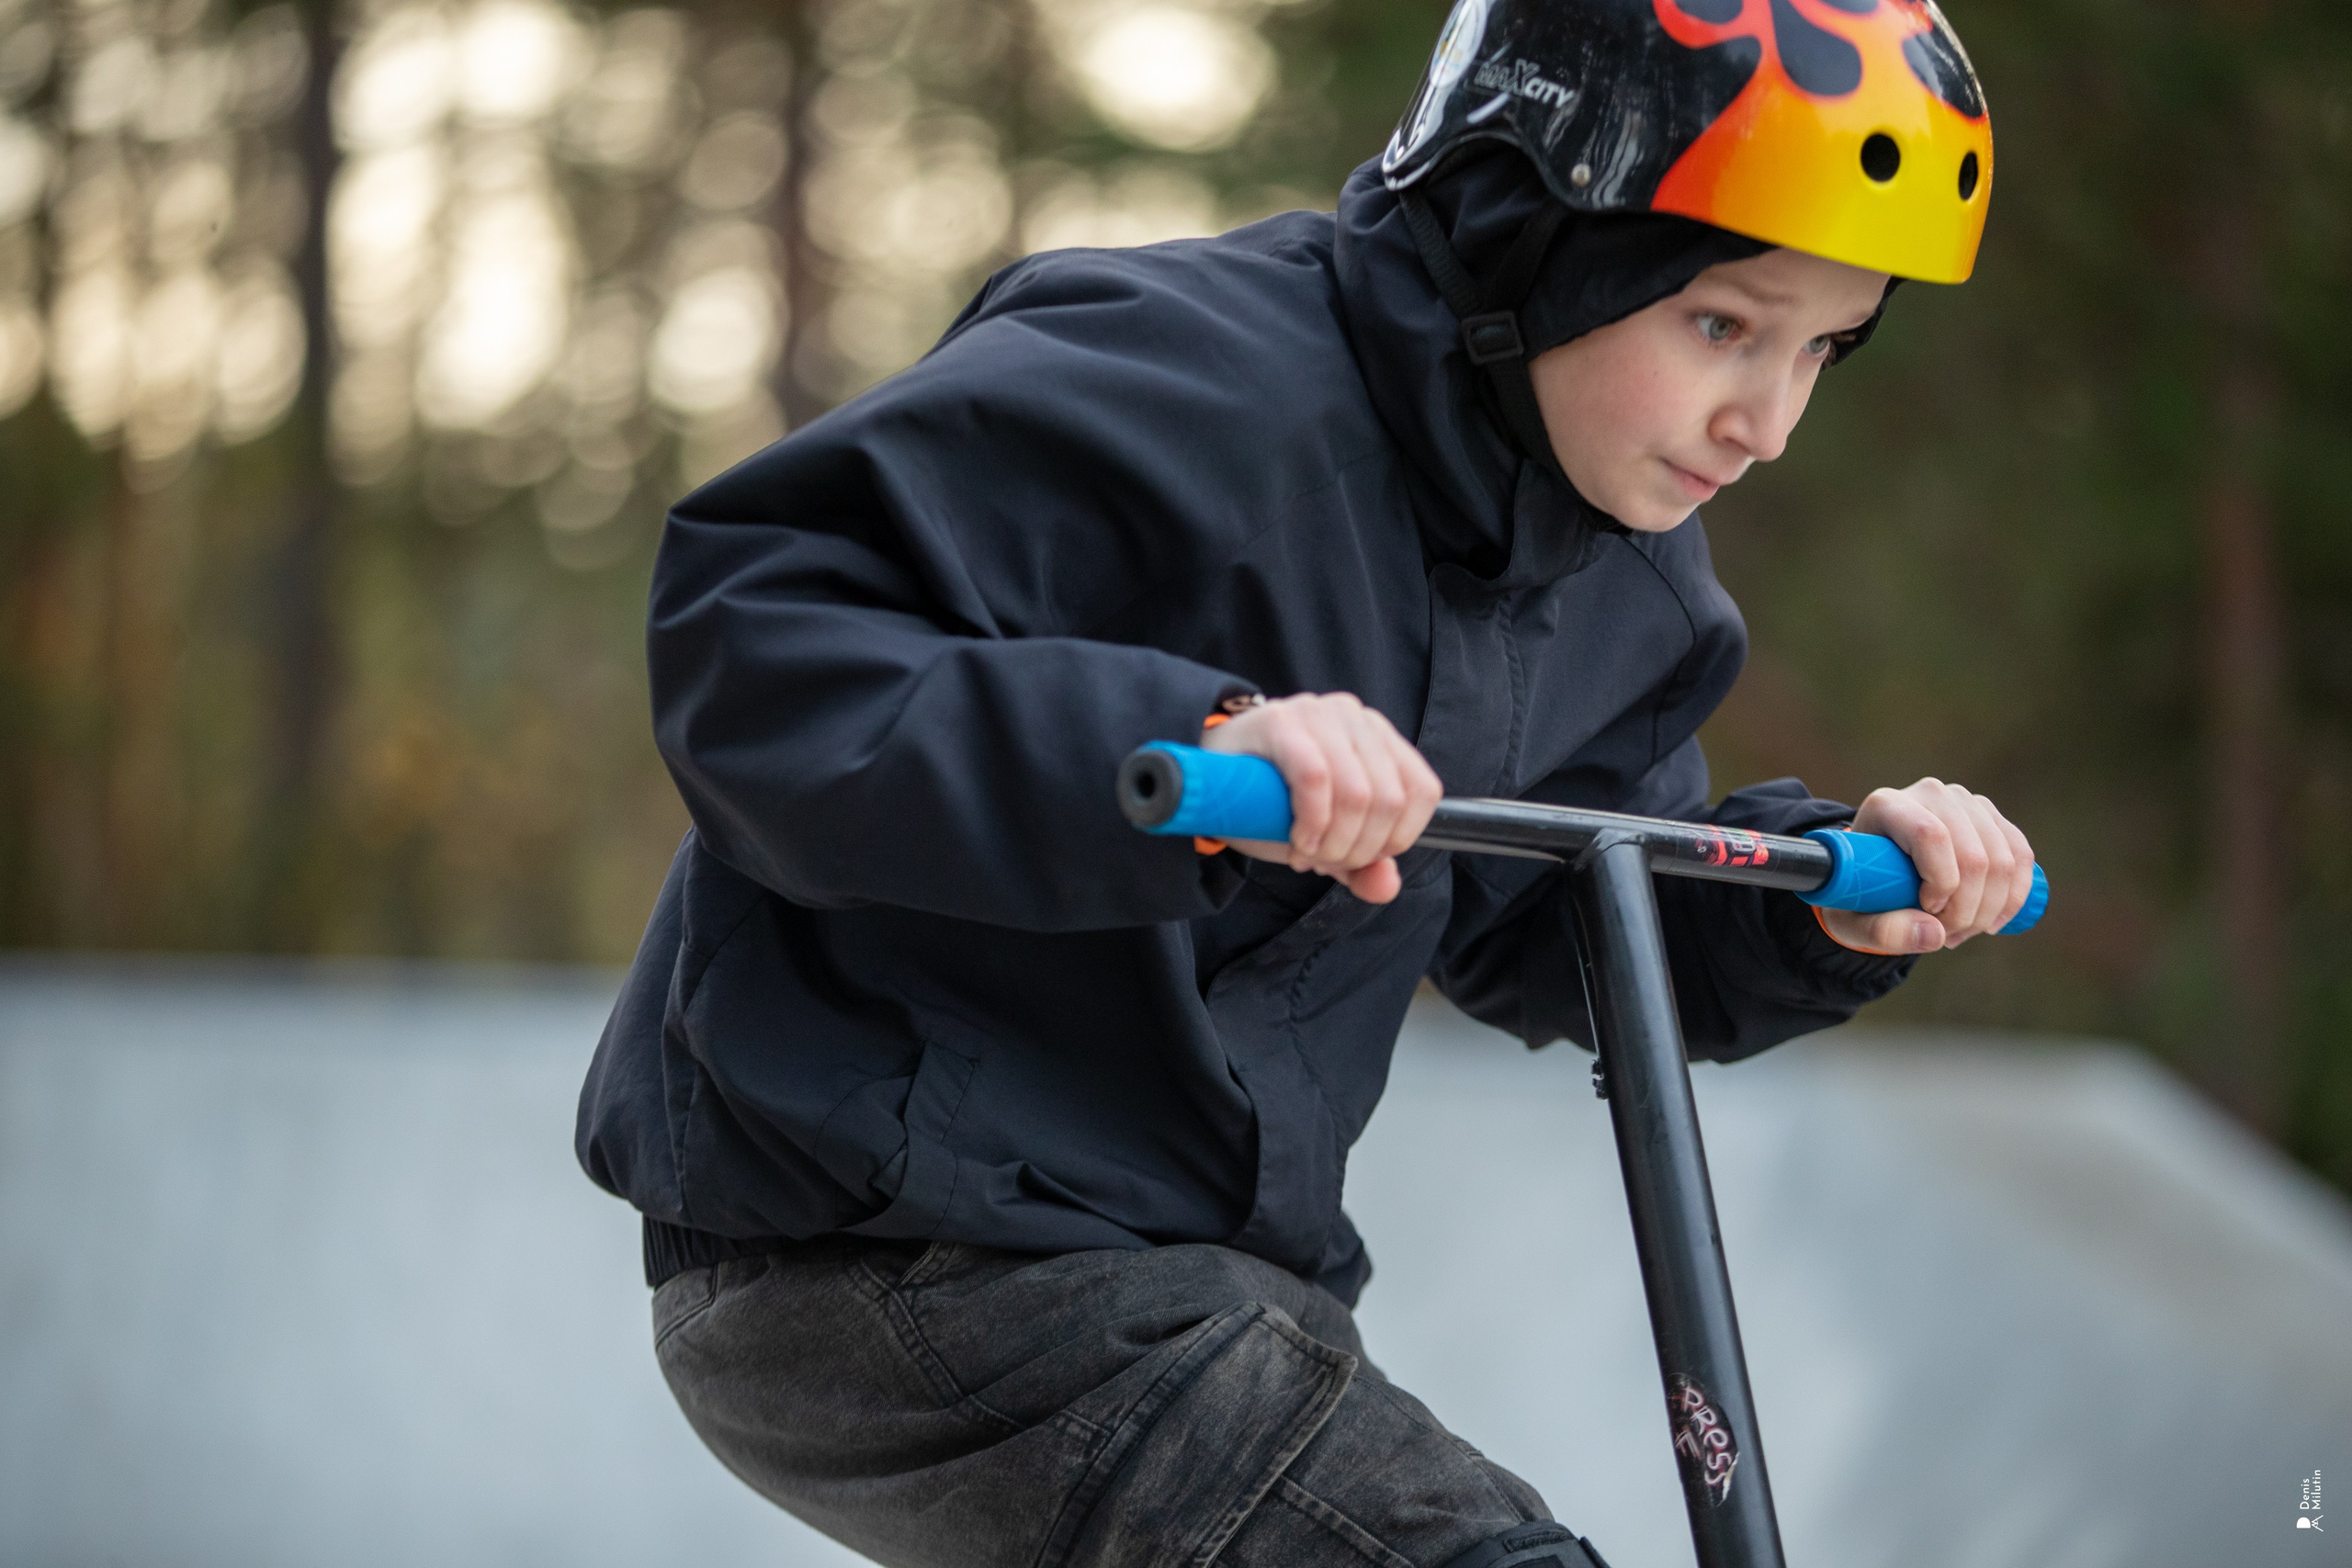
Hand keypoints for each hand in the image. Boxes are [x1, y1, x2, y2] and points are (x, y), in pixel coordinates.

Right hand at [1200, 693, 1442, 904]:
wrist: (1208, 774)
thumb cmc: (1270, 801)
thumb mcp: (1324, 837)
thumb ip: (1360, 864)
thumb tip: (1387, 886)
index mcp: (1378, 737)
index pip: (1422, 790)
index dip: (1399, 837)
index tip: (1361, 856)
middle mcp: (1355, 717)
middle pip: (1387, 799)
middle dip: (1358, 848)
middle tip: (1325, 862)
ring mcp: (1318, 713)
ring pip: (1356, 792)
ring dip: (1333, 842)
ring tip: (1306, 854)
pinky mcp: (1282, 721)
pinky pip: (1315, 778)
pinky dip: (1311, 822)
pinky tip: (1296, 839)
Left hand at [1817, 778, 2036, 954]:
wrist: (1873, 873)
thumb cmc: (1858, 893)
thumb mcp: (1852, 921)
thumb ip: (1882, 932)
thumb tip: (1935, 934)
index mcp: (1888, 806)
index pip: (1932, 836)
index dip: (1941, 882)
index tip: (1927, 910)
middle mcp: (1930, 794)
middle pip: (1973, 856)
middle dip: (1968, 910)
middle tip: (1945, 936)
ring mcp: (1965, 802)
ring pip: (2003, 861)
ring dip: (1990, 910)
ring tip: (1960, 931)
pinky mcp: (1990, 817)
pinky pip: (2021, 857)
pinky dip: (2013, 896)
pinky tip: (1992, 921)